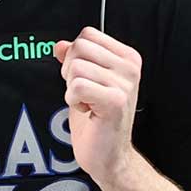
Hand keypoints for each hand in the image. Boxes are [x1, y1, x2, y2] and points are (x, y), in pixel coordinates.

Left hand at [53, 27, 142, 181]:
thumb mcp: (85, 83)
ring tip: (87, 103)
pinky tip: (87, 110)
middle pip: (80, 47)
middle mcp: (130, 67)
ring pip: (76, 67)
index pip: (88, 34)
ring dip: (72, 89)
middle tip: (83, 93)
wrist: (109, 156)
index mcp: (127, 57)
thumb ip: (74, 60)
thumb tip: (60, 45)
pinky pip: (77, 86)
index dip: (74, 55)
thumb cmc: (98, 120)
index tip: (84, 78)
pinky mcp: (115, 101)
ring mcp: (125, 84)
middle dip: (70, 71)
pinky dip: (73, 100)